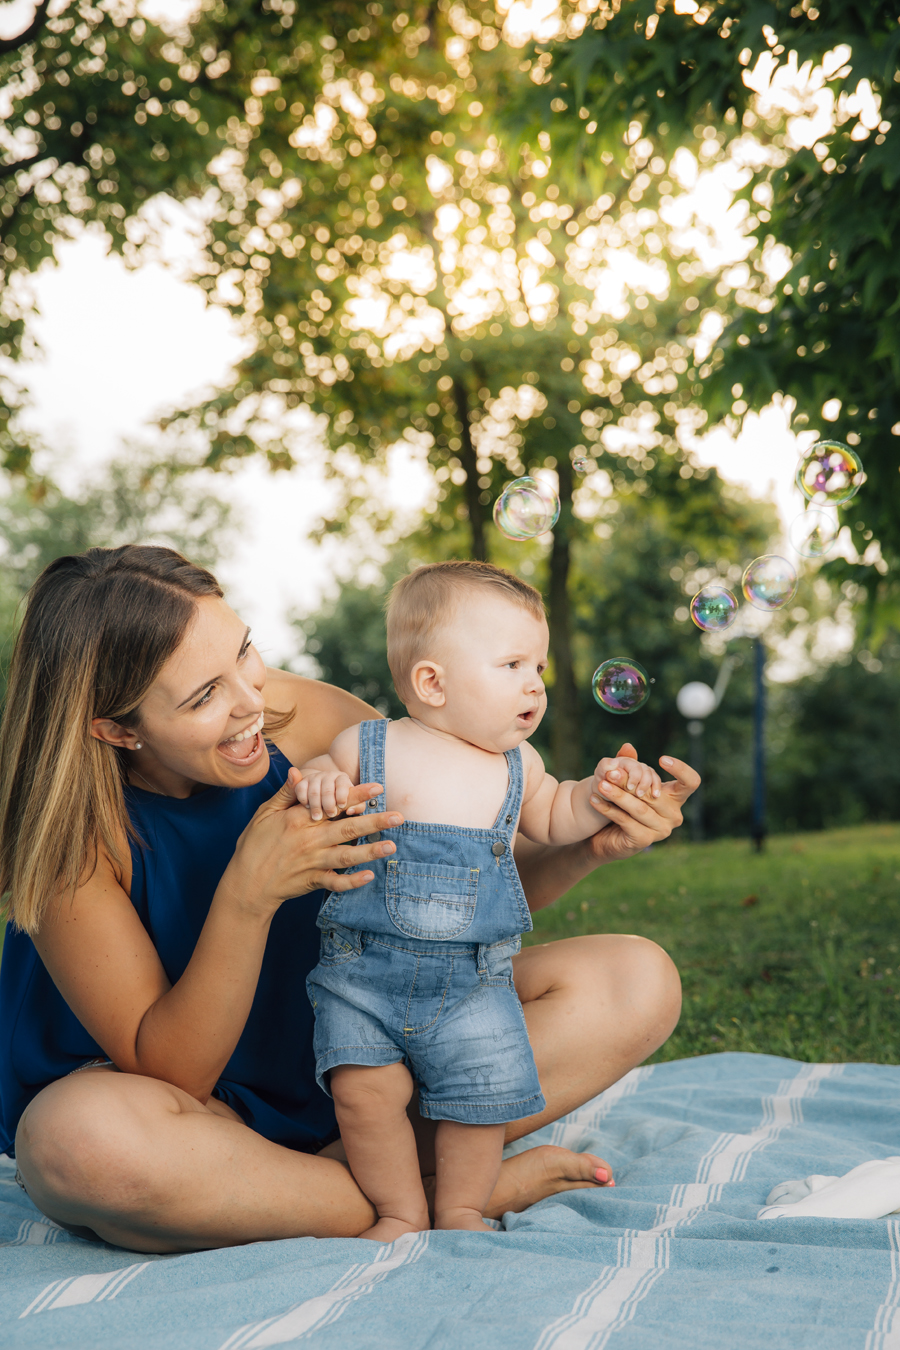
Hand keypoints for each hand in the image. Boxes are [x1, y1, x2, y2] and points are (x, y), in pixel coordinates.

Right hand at [221, 770, 401, 917]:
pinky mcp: (311, 881)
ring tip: (391, 846)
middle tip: (399, 817)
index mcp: (299, 819)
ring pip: (345, 856)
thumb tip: (297, 770)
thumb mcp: (265, 813)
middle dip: (374, 821)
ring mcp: (311, 862)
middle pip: (347, 829)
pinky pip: (335, 883)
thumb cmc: (254, 844)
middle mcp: (309, 840)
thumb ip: (286, 793)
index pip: (333, 804)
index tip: (378, 788)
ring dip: (369, 852)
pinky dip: (351, 882)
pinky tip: (369, 876)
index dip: (356, 795)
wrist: (245, 883)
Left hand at [584, 744, 699, 863]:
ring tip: (600, 784)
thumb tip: (627, 746)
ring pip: (639, 808)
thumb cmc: (622, 805)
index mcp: (675, 798)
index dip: (682, 769)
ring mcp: (661, 830)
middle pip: (654, 794)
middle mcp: (674, 815)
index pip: (691, 782)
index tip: (662, 759)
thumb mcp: (627, 784)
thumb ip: (629, 766)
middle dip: (629, 782)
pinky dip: (608, 809)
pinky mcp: (644, 840)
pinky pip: (625, 821)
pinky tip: (594, 799)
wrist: (606, 835)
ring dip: (617, 795)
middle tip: (610, 773)